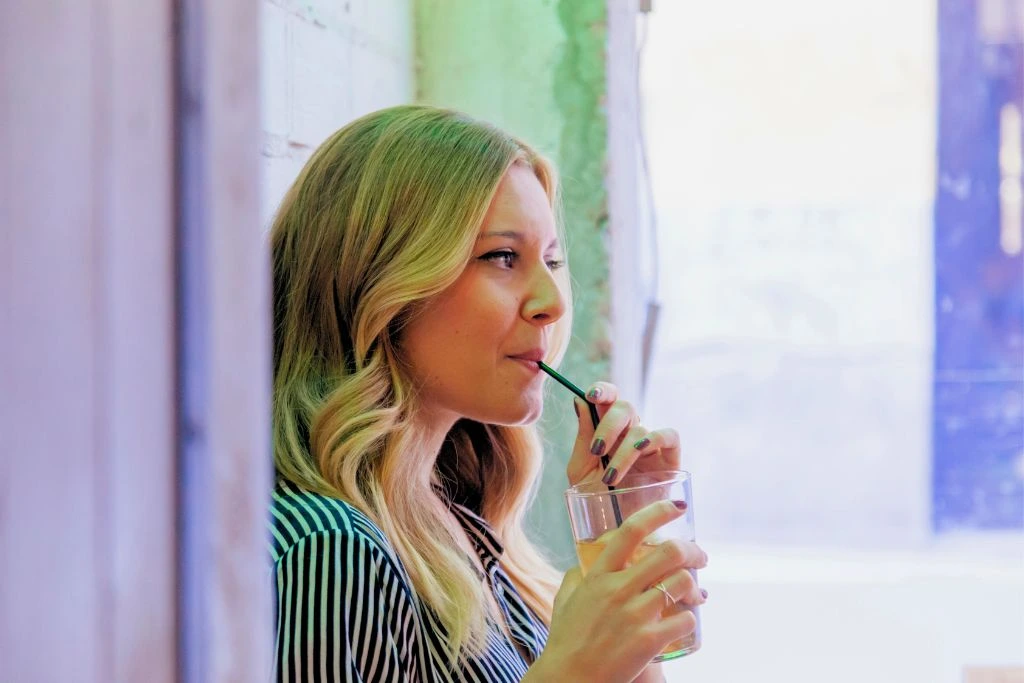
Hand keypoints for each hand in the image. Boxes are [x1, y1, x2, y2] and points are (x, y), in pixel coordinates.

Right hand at [528, 500, 706, 682]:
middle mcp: (617, 590)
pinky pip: (686, 619)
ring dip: (696, 585)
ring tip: (698, 592)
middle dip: (693, 550)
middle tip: (700, 555)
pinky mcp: (650, 641)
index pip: (630, 530)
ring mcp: (635, 615)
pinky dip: (691, 616)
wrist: (570, 680)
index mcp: (598, 575)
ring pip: (682, 584)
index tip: (675, 507)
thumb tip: (588, 559)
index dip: (657, 512)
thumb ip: (579, 575)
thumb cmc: (566, 640)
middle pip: (668, 553)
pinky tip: (688, 618)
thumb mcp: (566, 598)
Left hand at [567, 381, 680, 486]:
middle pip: (624, 407)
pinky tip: (640, 453)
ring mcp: (650, 443)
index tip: (590, 396)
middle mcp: (629, 430)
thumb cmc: (596, 497)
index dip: (601, 390)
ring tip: (611, 477)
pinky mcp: (670, 457)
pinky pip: (669, 436)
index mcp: (606, 427)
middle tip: (597, 450)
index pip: (607, 397)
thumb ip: (583, 437)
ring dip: (624, 450)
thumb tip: (579, 400)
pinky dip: (655, 439)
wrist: (617, 530)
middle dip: (609, 424)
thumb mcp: (581, 469)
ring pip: (641, 428)